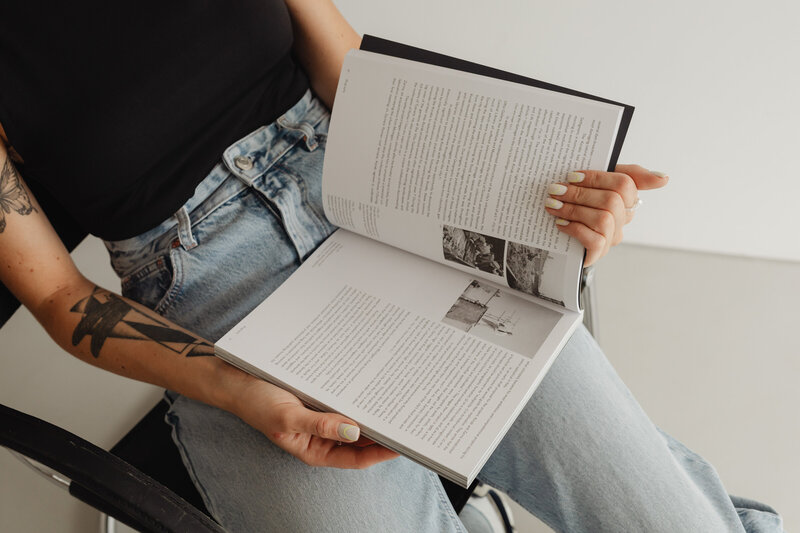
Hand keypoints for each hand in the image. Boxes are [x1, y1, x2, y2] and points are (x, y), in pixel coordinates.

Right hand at [233, 377, 398, 467]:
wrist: (237, 381)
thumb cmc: (258, 404)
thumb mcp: (288, 417)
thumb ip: (320, 425)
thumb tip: (354, 431)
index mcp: (316, 450)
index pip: (357, 458)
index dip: (381, 453)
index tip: (402, 444)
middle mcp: (323, 437)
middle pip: (360, 439)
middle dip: (382, 433)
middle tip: (407, 420)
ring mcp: (323, 418)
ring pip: (355, 420)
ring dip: (372, 414)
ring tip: (395, 404)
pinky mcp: (321, 399)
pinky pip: (345, 401)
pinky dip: (358, 397)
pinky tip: (372, 387)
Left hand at [544, 164, 668, 265]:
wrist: (559, 233)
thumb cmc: (582, 202)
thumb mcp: (600, 182)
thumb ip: (629, 175)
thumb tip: (663, 178)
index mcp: (626, 198)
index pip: (625, 184)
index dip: (598, 178)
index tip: (572, 175)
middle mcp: (623, 218)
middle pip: (611, 202)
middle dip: (580, 194)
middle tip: (555, 189)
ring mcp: (612, 236)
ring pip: (603, 220)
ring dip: (574, 210)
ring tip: (553, 205)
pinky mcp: (598, 253)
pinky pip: (595, 241)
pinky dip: (575, 229)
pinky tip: (560, 223)